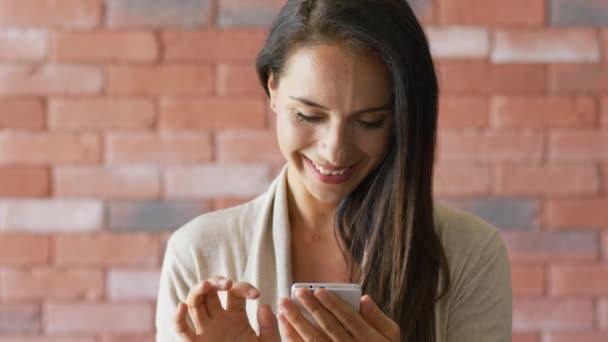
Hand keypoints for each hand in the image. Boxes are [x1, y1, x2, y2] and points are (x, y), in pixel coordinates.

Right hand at [174, 276, 280, 340]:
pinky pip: (181, 330)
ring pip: (194, 304)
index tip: (257, 295)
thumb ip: (269, 327)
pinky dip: (178, 318)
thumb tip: (264, 306)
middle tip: (227, 283)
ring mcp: (205, 330)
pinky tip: (182, 306)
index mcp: (235, 316)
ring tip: (206, 285)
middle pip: (210, 292)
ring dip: (197, 291)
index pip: (235, 292)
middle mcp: (218, 320)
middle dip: (216, 282)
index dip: (244, 288)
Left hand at [278, 288, 399, 341]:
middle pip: (328, 326)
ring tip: (285, 307)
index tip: (318, 290)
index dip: (332, 303)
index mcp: (368, 339)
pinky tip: (285, 328)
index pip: (347, 318)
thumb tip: (365, 299)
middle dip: (311, 308)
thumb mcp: (390, 337)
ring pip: (314, 340)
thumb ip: (378, 318)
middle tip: (298, 292)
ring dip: (297, 322)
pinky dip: (294, 339)